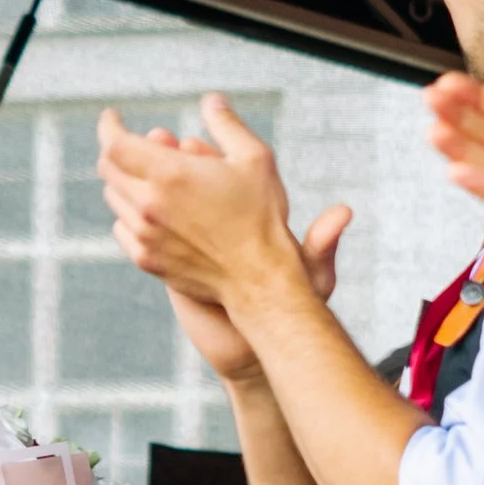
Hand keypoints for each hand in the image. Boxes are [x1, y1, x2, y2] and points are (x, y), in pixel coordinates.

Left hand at [96, 97, 309, 310]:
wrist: (259, 278)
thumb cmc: (261, 217)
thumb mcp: (254, 158)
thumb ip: (227, 124)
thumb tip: (212, 100)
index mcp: (169, 174)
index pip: (115, 142)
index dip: (109, 125)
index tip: (112, 117)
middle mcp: (148, 204)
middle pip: (109, 168)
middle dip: (117, 150)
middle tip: (134, 144)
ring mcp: (144, 234)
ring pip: (114, 198)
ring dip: (124, 182)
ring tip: (148, 177)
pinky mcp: (146, 259)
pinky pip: (122, 229)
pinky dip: (129, 215)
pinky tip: (152, 212)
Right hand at [162, 146, 351, 383]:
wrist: (259, 339)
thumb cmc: (288, 301)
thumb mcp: (312, 272)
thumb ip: (324, 243)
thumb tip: (345, 213)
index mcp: (243, 210)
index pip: (217, 169)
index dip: (204, 154)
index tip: (197, 145)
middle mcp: (210, 219)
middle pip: (178, 177)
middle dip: (166, 158)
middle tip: (163, 146)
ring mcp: (184, 239)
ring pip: (156, 202)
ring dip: (149, 184)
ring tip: (152, 172)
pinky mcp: (164, 262)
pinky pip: (143, 234)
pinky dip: (139, 219)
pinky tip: (141, 213)